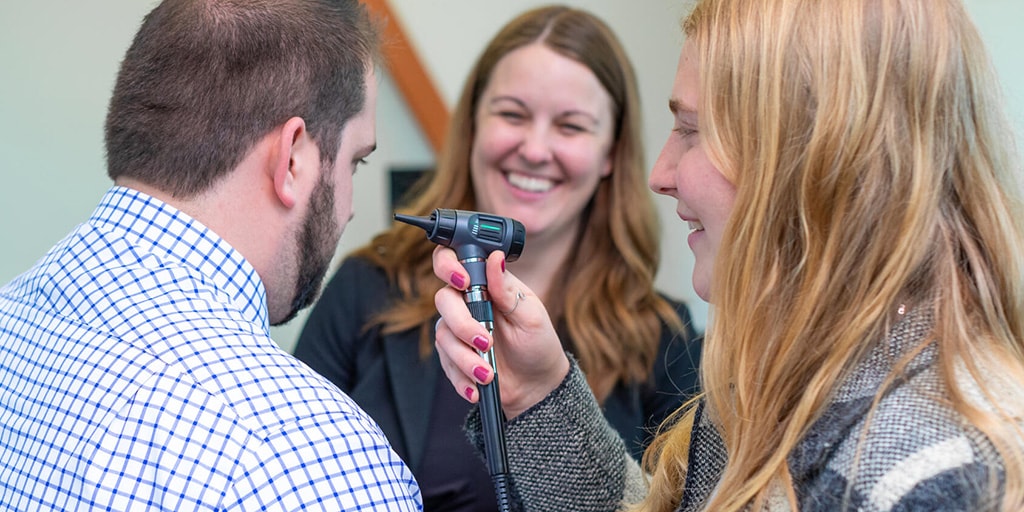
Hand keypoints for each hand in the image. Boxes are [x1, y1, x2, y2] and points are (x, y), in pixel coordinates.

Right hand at [433, 247, 569, 417]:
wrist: (536, 384)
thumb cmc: (538, 344)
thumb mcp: (531, 316)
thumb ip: (507, 289)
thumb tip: (495, 258)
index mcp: (487, 284)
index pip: (454, 260)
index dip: (449, 266)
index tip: (463, 283)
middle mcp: (467, 303)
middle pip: (444, 300)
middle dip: (462, 324)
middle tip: (485, 342)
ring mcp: (457, 329)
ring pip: (443, 335)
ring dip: (464, 357)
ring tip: (487, 373)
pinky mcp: (452, 355)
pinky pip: (445, 362)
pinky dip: (461, 376)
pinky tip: (477, 386)